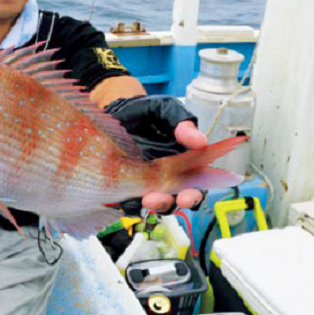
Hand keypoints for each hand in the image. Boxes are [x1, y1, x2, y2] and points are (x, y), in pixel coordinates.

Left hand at [105, 95, 208, 212]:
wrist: (112, 111)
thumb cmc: (144, 112)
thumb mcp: (165, 109)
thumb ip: (183, 122)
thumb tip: (201, 142)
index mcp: (182, 161)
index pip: (195, 183)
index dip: (194, 192)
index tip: (188, 194)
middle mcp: (166, 177)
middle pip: (177, 198)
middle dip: (176, 202)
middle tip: (174, 200)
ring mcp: (145, 183)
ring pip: (155, 203)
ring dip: (155, 204)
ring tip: (149, 199)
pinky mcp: (124, 186)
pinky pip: (130, 202)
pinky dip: (132, 205)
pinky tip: (129, 199)